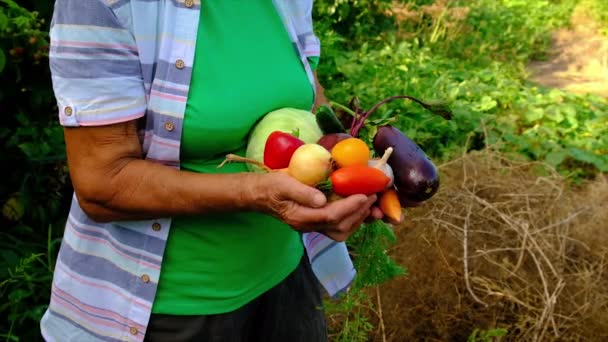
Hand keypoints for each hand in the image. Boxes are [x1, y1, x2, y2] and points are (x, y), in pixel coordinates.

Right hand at [251, 172, 375, 241]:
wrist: (258, 195)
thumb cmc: (270, 186)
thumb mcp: (282, 183)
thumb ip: (302, 192)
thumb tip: (322, 199)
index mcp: (299, 217)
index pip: (330, 216)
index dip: (350, 206)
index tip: (364, 194)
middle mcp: (307, 226)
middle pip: (339, 227)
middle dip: (359, 213)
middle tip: (373, 196)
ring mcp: (311, 227)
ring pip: (341, 231)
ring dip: (358, 218)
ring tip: (370, 204)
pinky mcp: (315, 222)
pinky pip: (338, 227)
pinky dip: (352, 219)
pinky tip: (359, 208)